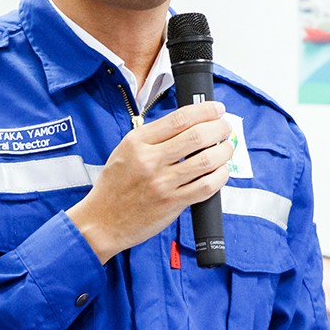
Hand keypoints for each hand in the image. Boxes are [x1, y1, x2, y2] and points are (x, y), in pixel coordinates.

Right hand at [66, 101, 233, 262]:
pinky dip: (220, 176)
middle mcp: (150, 160)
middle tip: (225, 128)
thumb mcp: (126, 150)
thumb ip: (154, 136)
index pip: (179, 118)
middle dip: (220, 128)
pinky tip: (221, 171)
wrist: (103, 221)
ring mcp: (162, 183)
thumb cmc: (115, 185)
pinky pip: (206, 186)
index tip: (216, 109)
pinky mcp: (173, 203)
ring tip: (226, 148)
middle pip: (198, 136)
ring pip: (207, 160)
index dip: (205, 110)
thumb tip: (190, 122)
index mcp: (138, 142)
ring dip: (224, 151)